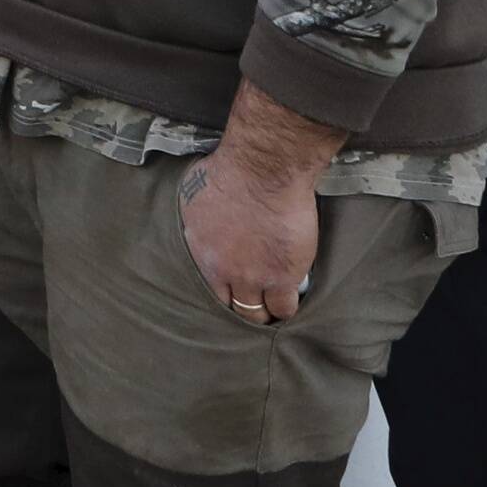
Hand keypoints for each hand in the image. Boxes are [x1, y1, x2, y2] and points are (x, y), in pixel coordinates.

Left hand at [180, 147, 322, 326]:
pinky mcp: (283, 277)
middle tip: (255, 303)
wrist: (264, 172)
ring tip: (273, 307)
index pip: (210, 291)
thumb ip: (198, 218)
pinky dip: (287, 308)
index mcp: (201, 252)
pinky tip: (291, 302)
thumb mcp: (194, 194)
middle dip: (243, 307)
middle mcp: (224, 271)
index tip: (235, 291)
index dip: (226, 293)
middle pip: (232, 307)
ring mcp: (253, 277)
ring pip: (257, 314)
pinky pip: (285, 308)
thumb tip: (201, 222)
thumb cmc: (230, 172)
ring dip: (265, 311)